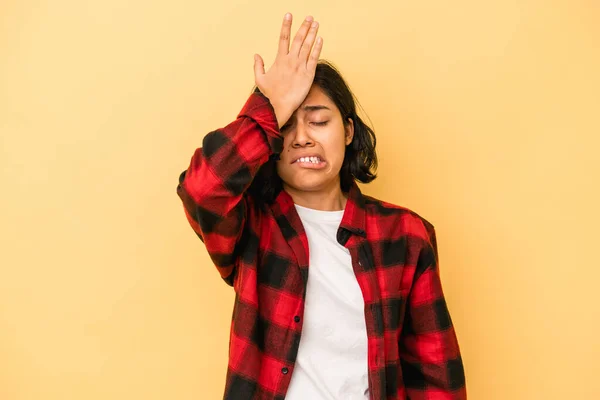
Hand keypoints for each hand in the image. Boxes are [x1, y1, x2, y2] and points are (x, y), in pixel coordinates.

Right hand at [254, 13, 322, 127]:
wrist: (281, 106)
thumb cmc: (270, 94)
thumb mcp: (260, 79)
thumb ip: (258, 65)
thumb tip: (256, 55)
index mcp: (280, 59)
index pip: (283, 38)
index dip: (286, 25)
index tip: (289, 15)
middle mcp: (291, 60)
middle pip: (298, 39)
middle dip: (304, 27)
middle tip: (310, 17)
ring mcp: (301, 67)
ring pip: (308, 46)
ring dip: (312, 33)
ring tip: (316, 24)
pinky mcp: (309, 74)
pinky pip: (314, 58)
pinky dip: (317, 48)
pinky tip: (320, 39)